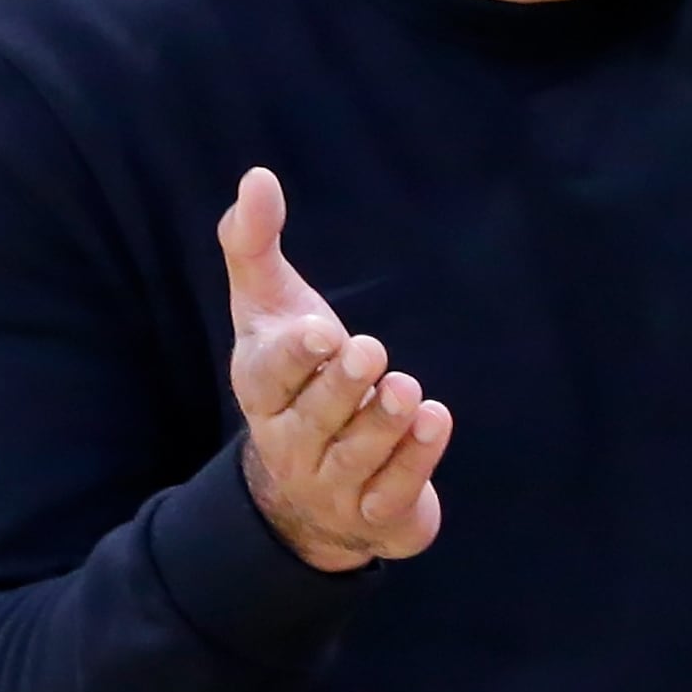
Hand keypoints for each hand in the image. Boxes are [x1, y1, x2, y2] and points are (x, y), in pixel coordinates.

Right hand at [218, 167, 453, 570]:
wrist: (314, 487)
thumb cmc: (297, 375)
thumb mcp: (273, 308)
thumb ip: (256, 244)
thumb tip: (258, 176)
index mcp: (262, 391)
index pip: (267, 377)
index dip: (292, 359)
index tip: (320, 332)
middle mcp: (290, 443)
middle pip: (313, 418)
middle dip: (342, 387)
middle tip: (370, 351)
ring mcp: (332, 485)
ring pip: (356, 456)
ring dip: (384, 422)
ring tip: (408, 390)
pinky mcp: (376, 515)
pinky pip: (392, 492)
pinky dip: (415, 460)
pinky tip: (434, 420)